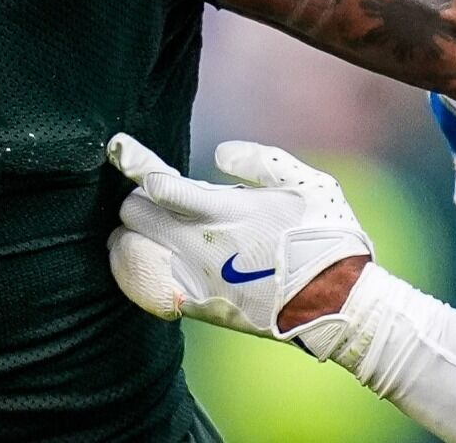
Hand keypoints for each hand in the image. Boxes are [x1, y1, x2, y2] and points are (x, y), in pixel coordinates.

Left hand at [105, 134, 372, 343]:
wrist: (337, 305)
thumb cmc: (327, 238)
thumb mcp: (307, 183)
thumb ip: (259, 161)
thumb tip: (219, 152)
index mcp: (226, 211)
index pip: (161, 185)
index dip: (135, 162)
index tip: (118, 148)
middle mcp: (201, 246)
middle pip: (137, 214)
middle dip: (137, 200)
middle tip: (149, 197)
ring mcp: (195, 280)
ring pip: (132, 252)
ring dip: (129, 236)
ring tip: (134, 230)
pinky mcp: (197, 308)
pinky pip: (144, 290)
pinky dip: (134, 273)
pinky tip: (136, 262)